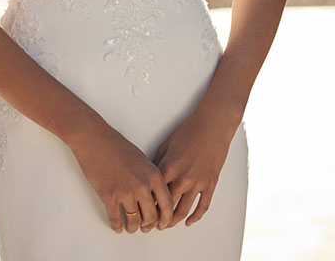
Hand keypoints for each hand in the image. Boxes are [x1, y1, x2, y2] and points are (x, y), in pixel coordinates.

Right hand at [68, 119, 174, 234]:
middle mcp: (142, 185)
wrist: (94, 139)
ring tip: (130, 228)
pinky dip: (116, 226)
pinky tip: (117, 226)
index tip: (162, 224)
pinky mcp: (109, 196)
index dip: (166, 218)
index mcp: (153, 175)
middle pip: (151, 216)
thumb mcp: (141, 159)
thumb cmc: (116, 146)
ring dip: (132, 228)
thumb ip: (150, 178)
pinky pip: (115, 219)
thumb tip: (153, 197)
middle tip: (144, 228)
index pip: (167, 204)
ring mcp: (125, 192)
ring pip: (134, 221)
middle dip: (148, 225)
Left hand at [152, 106, 238, 228]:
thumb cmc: (189, 130)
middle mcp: (183, 178)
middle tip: (149, 224)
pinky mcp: (210, 184)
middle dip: (156, 218)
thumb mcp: (167, 145)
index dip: (145, 202)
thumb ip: (159, 163)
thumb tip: (151, 177)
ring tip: (165, 226)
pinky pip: (203, 206)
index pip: (153, 192)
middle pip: (167, 205)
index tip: (140, 208)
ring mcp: (198, 183)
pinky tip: (189, 222)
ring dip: (173, 221)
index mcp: (169, 167)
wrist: (212, 125)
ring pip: (183, 211)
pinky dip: (195, 218)